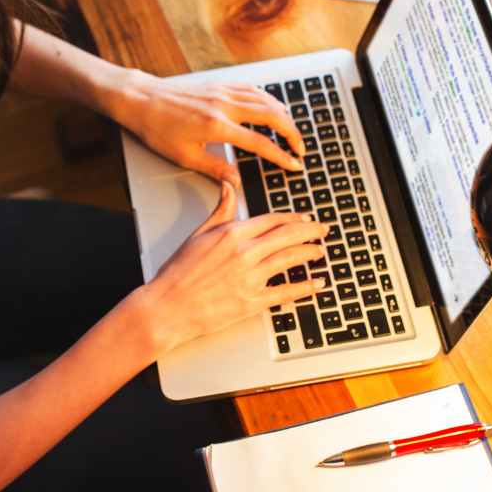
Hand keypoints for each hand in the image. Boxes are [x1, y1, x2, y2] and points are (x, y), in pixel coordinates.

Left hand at [113, 73, 304, 183]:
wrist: (142, 100)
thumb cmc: (158, 128)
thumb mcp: (184, 156)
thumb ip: (214, 169)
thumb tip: (237, 182)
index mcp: (217, 127)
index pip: (259, 143)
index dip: (281, 156)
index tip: (294, 165)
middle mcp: (224, 106)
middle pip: (272, 116)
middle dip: (292, 133)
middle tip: (302, 148)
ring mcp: (223, 92)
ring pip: (265, 99)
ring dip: (284, 115)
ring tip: (292, 131)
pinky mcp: (219, 85)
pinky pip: (252, 89)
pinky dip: (268, 98)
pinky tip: (273, 106)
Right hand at [136, 183, 327, 354]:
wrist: (168, 305)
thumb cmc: (179, 272)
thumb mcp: (199, 234)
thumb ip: (220, 210)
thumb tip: (229, 186)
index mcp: (232, 234)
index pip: (272, 219)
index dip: (293, 217)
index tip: (304, 217)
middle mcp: (245, 253)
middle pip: (288, 236)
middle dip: (310, 231)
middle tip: (323, 230)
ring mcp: (250, 278)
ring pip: (290, 259)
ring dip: (310, 253)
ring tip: (321, 251)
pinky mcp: (252, 302)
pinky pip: (286, 292)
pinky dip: (305, 287)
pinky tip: (317, 283)